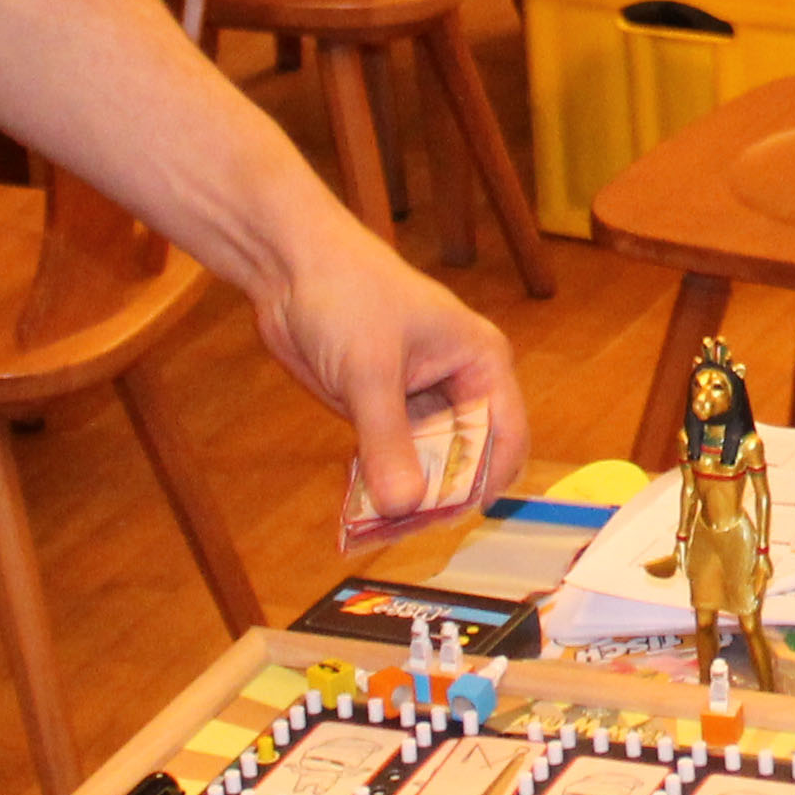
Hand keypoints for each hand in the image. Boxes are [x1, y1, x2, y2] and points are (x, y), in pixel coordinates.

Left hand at [252, 212, 528, 543]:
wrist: (289, 264)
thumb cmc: (346, 295)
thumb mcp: (369, 372)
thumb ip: (388, 441)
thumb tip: (402, 506)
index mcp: (480, 362)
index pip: (505, 437)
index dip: (483, 481)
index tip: (445, 515)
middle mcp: (458, 384)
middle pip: (467, 458)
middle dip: (440, 495)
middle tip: (402, 528)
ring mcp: (419, 398)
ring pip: (427, 463)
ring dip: (407, 495)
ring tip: (376, 530)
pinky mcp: (381, 408)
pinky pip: (392, 457)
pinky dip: (380, 482)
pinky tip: (359, 510)